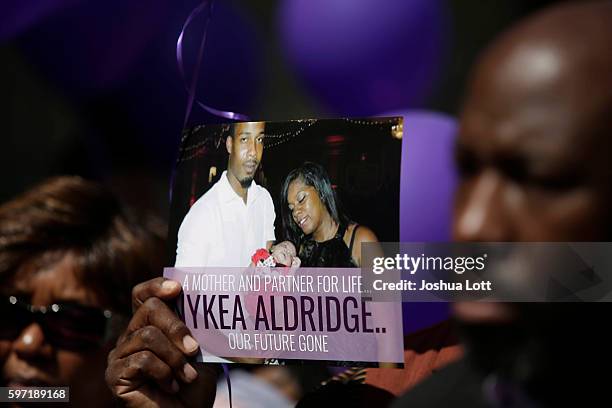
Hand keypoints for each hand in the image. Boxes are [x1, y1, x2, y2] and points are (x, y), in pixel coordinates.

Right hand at [105, 277, 217, 407]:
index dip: (156, 286)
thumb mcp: (200, 348)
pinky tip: (170, 386)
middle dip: (177, 327)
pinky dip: (163, 372)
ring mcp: (119, 355)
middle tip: (194, 349)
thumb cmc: (194, 383)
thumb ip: (195, 324)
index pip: (142, 294)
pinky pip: (142, 359)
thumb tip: (205, 296)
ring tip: (186, 375)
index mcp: (149, 325)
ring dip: (175, 357)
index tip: (177, 288)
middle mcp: (130, 336)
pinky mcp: (114, 375)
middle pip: (149, 309)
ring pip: (148, 336)